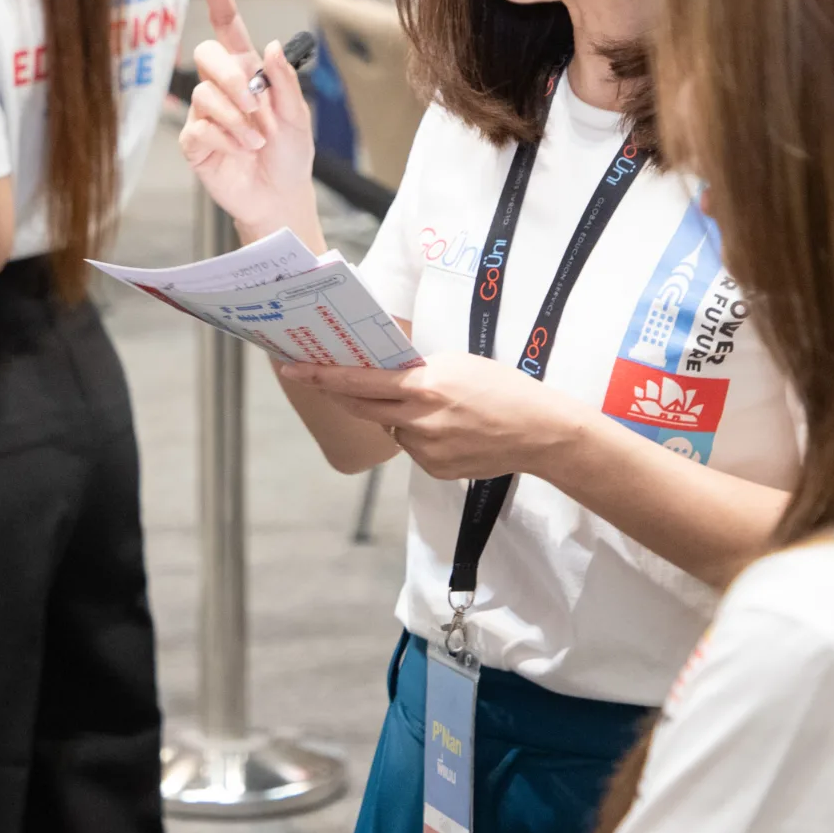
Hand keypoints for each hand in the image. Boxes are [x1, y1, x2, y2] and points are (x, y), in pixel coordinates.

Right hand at [178, 0, 316, 236]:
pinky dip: (226, 139)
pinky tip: (242, 151)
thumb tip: (271, 46)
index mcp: (247, 72)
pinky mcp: (194, 141)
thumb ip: (284, 81)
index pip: (226, 26)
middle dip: (229, 78)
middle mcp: (222, 88)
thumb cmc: (290, 154)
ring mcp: (205, 114)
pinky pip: (198, 128)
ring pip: (204, 95)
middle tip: (256, 107)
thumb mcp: (299, 115)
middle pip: (206, 56)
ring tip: (257, 140)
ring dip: (236, 118)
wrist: (280, 195)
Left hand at [276, 354, 579, 481]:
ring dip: (393, 414)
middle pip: (361, 406)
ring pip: (390, 428)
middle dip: (337, 392)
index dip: (322, 376)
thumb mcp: (456, 363)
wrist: (539, 431)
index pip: (360, 381)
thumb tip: (385, 373)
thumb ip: (417, 371)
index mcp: (424, 387)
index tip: (294, 369)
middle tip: (316, 379)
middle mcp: (418, 421)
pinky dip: (417, 435)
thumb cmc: (501, 388)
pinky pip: (411, 447)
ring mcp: (425, 450)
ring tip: (434, 405)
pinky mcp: (434, 469)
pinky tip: (449, 429)